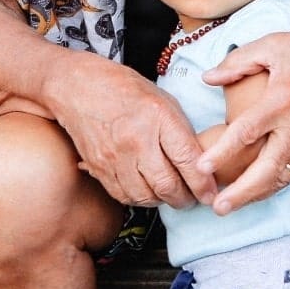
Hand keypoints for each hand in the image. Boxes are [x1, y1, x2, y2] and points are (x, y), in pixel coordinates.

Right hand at [48, 54, 215, 209]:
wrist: (77, 87)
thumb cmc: (126, 90)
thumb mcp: (164, 101)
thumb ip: (182, 133)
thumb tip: (201, 164)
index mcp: (158, 117)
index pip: (188, 160)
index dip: (203, 184)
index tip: (211, 194)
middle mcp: (136, 140)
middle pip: (167, 185)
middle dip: (186, 199)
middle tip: (194, 198)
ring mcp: (114, 156)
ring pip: (145, 196)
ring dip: (163, 201)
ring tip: (172, 195)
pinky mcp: (98, 167)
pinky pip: (123, 195)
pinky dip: (140, 199)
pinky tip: (148, 190)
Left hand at [195, 26, 289, 214]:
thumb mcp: (273, 45)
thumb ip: (238, 61)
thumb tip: (208, 78)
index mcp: (282, 99)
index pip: (247, 132)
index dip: (222, 152)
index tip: (201, 167)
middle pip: (267, 169)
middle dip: (241, 192)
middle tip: (217, 208)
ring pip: (282, 177)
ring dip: (256, 196)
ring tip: (230, 207)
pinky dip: (272, 186)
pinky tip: (254, 191)